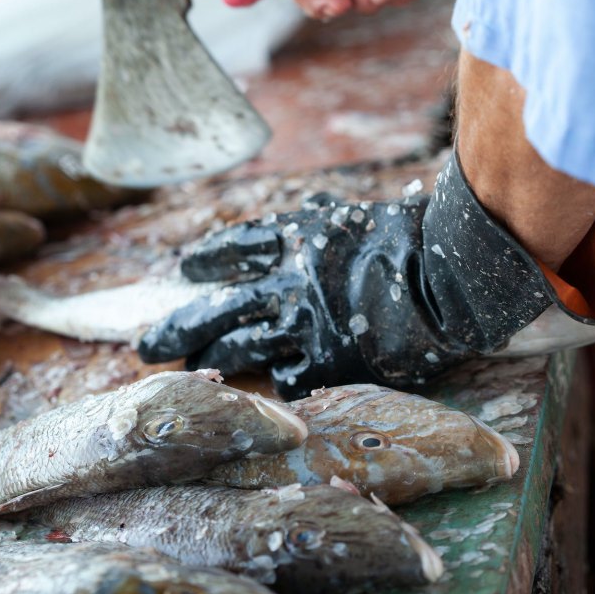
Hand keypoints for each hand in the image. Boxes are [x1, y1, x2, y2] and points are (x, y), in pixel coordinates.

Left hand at [138, 192, 446, 395]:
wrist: (447, 279)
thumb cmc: (410, 237)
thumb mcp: (360, 213)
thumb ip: (325, 214)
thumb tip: (309, 207)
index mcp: (293, 240)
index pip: (233, 248)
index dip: (207, 260)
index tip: (187, 269)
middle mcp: (285, 285)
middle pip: (215, 310)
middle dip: (176, 328)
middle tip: (146, 346)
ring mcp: (300, 326)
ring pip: (235, 351)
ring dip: (207, 361)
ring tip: (184, 370)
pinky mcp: (323, 363)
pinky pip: (286, 379)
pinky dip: (276, 382)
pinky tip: (266, 386)